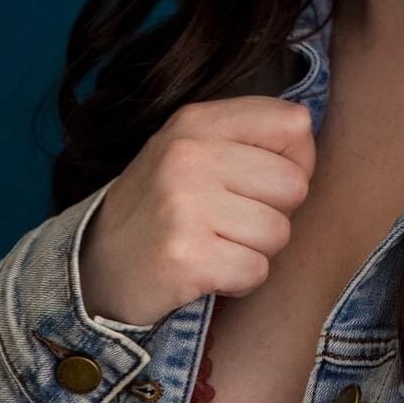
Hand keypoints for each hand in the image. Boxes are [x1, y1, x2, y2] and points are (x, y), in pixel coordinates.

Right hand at [77, 95, 315, 327]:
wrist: (94, 266)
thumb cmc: (162, 206)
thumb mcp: (192, 149)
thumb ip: (248, 136)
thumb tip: (309, 143)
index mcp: (197, 121)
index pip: (293, 124)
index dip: (296, 159)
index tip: (264, 181)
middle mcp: (189, 155)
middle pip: (294, 184)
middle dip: (275, 213)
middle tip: (233, 221)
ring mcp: (184, 205)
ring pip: (279, 232)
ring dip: (256, 250)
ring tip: (217, 245)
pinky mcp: (185, 257)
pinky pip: (256, 271)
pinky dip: (239, 281)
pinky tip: (208, 271)